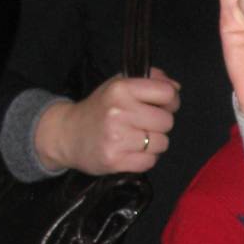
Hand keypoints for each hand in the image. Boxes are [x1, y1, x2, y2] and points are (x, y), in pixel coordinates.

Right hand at [35, 67, 179, 174]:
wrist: (67, 135)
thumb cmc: (99, 109)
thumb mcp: (119, 85)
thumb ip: (150, 81)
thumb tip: (176, 88)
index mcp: (121, 89)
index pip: (166, 92)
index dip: (170, 101)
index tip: (162, 105)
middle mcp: (119, 112)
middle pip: (167, 121)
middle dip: (159, 124)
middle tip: (143, 124)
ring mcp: (117, 138)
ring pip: (161, 143)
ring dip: (153, 143)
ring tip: (136, 138)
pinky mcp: (115, 161)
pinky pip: (150, 161)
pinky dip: (145, 158)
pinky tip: (130, 151)